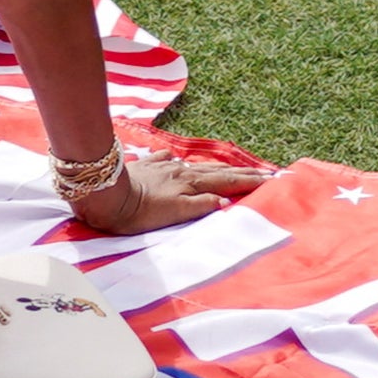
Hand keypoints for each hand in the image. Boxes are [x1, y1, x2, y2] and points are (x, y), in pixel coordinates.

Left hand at [68, 152, 280, 236]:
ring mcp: (163, 167)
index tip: (273, 178)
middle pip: (217, 171)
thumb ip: (199, 207)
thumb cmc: (137, 213)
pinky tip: (180, 162)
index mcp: (190, 184)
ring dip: (217, 167)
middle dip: (242, 173)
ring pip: (197, 166)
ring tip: (232, 168)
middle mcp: (180, 172)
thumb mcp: (172, 215)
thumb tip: (224, 200)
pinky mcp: (146, 166)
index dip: (250, 182)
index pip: (227, 182)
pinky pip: (171, 162)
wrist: (104, 194)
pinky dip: (183, 164)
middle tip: (265, 172)